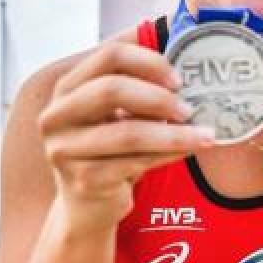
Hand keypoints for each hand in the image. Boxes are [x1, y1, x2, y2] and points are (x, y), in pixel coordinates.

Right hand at [38, 42, 215, 233]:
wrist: (87, 206)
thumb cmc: (108, 151)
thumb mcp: (115, 114)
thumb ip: (137, 85)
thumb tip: (185, 55)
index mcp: (67, 88)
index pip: (108, 56)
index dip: (149, 62)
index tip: (178, 78)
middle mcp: (57, 116)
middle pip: (110, 89)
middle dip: (158, 97)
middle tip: (190, 108)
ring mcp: (65, 150)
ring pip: (128, 133)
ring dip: (174, 132)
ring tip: (206, 134)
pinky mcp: (84, 180)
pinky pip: (136, 162)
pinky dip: (169, 155)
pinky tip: (189, 150)